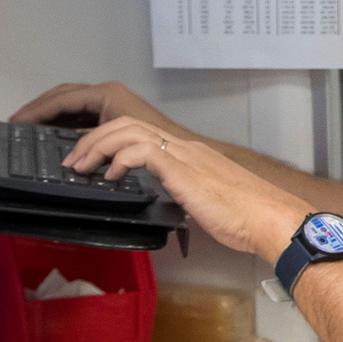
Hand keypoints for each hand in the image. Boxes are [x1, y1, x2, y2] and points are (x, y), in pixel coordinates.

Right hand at [13, 81, 184, 137]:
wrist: (177, 147)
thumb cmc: (150, 141)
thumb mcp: (112, 140)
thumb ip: (86, 144)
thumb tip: (63, 156)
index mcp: (104, 94)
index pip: (62, 99)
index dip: (37, 110)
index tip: (16, 121)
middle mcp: (105, 93)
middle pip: (63, 95)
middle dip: (39, 107)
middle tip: (16, 122)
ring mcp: (109, 101)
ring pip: (71, 103)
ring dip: (49, 113)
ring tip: (27, 127)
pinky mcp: (112, 111)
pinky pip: (80, 112)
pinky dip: (63, 119)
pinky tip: (51, 132)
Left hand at [66, 116, 306, 262]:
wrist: (269, 217)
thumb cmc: (246, 217)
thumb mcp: (208, 203)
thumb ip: (187, 197)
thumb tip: (174, 206)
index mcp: (190, 154)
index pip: (141, 133)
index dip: (109, 142)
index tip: (91, 161)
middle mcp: (185, 148)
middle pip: (127, 123)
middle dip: (92, 139)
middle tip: (73, 161)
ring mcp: (184, 155)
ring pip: (128, 130)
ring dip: (96, 146)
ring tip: (80, 166)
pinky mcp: (182, 168)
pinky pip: (140, 150)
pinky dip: (118, 159)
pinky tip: (110, 176)